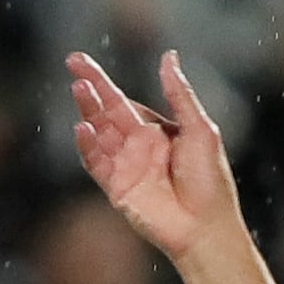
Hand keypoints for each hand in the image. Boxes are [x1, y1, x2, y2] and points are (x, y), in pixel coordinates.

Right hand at [66, 49, 243, 263]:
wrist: (205, 227)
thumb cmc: (210, 180)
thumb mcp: (200, 129)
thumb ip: (180, 94)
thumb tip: (168, 56)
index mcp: (155, 131)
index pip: (121, 100)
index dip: (101, 80)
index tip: (79, 60)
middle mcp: (136, 147)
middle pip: (106, 112)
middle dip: (89, 89)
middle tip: (73, 64)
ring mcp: (124, 167)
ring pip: (98, 133)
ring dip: (88, 111)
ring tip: (79, 89)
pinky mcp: (116, 188)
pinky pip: (96, 164)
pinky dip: (87, 146)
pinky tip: (83, 128)